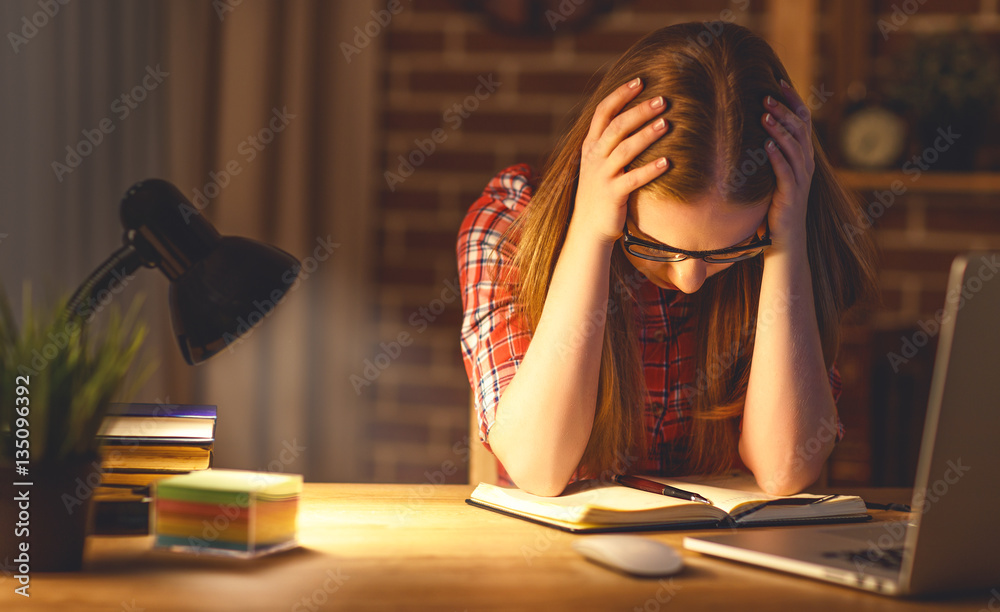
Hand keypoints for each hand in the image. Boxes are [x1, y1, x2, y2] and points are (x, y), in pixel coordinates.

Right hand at [572, 78, 669, 244]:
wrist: (588, 228)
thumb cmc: (601, 192)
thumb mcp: (599, 163)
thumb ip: (611, 141)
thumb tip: (635, 116)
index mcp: (591, 146)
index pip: (603, 112)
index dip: (620, 95)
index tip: (640, 81)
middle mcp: (594, 157)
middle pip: (617, 126)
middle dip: (639, 110)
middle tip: (663, 99)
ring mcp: (602, 176)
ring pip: (624, 149)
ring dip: (647, 134)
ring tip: (667, 123)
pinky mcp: (612, 195)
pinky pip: (633, 179)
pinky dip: (650, 169)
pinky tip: (667, 162)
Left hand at [762, 80, 814, 252]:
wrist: (785, 239)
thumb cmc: (775, 205)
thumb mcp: (774, 174)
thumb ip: (769, 152)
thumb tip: (750, 126)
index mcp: (803, 156)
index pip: (802, 120)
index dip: (792, 100)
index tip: (778, 81)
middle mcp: (806, 164)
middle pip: (798, 129)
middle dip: (783, 110)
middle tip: (766, 96)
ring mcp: (800, 179)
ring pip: (793, 147)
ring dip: (779, 129)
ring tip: (764, 115)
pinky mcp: (790, 194)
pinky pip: (785, 171)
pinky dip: (776, 156)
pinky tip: (766, 144)